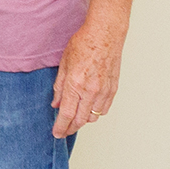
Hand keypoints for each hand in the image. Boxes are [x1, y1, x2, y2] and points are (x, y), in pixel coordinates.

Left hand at [52, 19, 125, 136]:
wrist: (105, 35)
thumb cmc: (83, 44)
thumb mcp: (63, 63)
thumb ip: (59, 86)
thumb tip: (56, 103)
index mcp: (75, 84)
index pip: (66, 114)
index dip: (61, 127)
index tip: (56, 133)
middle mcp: (91, 91)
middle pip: (81, 120)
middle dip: (71, 128)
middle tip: (64, 131)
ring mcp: (104, 91)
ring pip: (93, 116)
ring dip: (83, 121)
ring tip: (74, 120)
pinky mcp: (113, 89)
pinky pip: (104, 108)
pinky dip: (95, 112)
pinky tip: (88, 110)